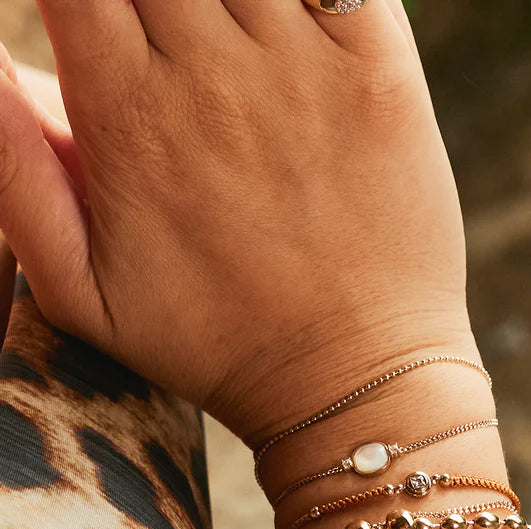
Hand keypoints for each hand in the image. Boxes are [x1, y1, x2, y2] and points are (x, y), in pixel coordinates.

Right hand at [0, 0, 470, 443]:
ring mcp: (306, 68)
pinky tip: (288, 19)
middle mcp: (214, 73)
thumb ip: (13, 175)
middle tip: (158, 40)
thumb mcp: (79, 291)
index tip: (92, 24)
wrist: (349, 378)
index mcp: (129, 114)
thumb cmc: (213, 344)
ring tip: (213, 38)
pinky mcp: (382, 77)